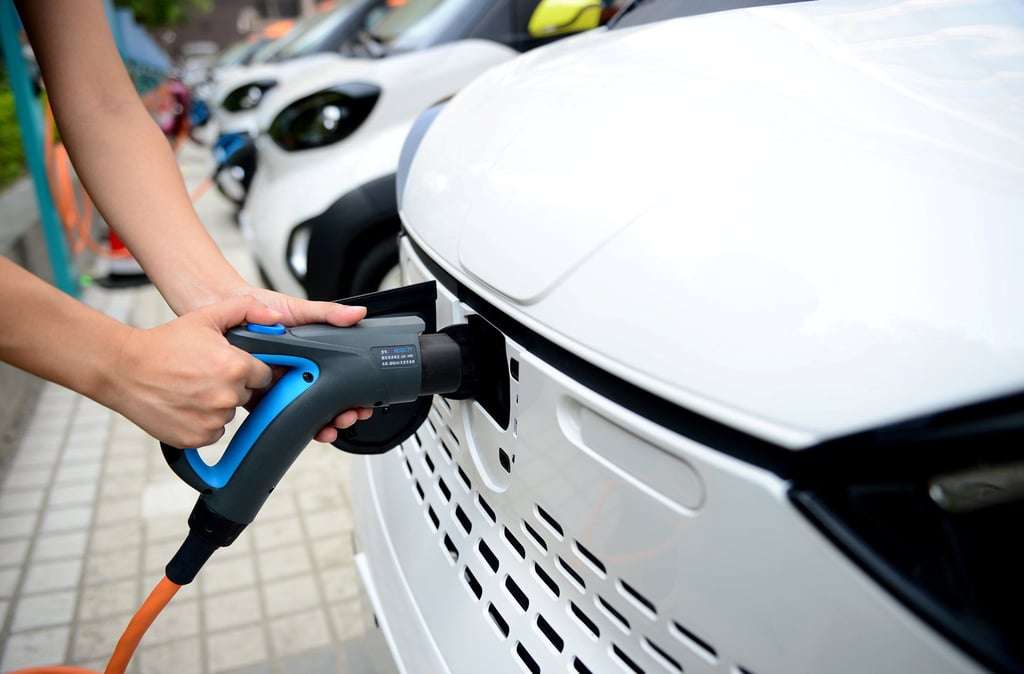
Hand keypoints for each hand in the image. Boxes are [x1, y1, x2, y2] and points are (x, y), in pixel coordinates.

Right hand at [103, 296, 280, 447]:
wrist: (124, 369)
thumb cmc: (163, 343)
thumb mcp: (206, 316)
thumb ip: (247, 310)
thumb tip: (276, 316)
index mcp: (236, 367)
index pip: (263, 375)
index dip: (248, 368)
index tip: (228, 364)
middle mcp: (227, 396)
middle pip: (245, 394)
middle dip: (232, 385)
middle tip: (204, 373)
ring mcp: (211, 420)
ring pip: (228, 414)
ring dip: (217, 405)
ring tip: (191, 388)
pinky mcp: (196, 438)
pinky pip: (213, 432)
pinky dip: (202, 423)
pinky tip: (185, 405)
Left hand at [229, 286, 374, 440]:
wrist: (225, 306)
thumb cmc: (264, 307)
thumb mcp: (300, 310)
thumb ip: (327, 314)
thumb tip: (356, 314)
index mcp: (310, 356)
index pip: (336, 380)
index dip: (352, 396)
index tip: (362, 404)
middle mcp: (296, 373)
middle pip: (324, 401)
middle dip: (340, 414)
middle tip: (347, 417)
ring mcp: (278, 386)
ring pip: (301, 412)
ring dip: (317, 424)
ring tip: (327, 427)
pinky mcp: (255, 395)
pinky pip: (271, 415)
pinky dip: (284, 425)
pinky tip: (295, 428)